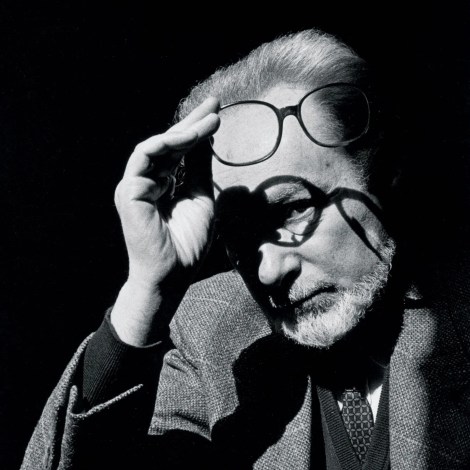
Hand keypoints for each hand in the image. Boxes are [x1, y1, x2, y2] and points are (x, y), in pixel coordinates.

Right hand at [111, 97, 219, 344]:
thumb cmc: (187, 243)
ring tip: (208, 123)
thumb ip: (199, 169)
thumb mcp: (201, 198)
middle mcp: (145, 181)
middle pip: (167, 144)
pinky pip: (145, 159)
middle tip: (214, 106)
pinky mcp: (128, 193)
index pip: (177, 152)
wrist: (173, 274)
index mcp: (162, 184)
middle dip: (191, 123)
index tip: (216, 113)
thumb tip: (206, 140)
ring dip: (183, 132)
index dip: (195, 131)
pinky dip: (167, 146)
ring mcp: (134, 186)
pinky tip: (189, 139)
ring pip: (155, 147)